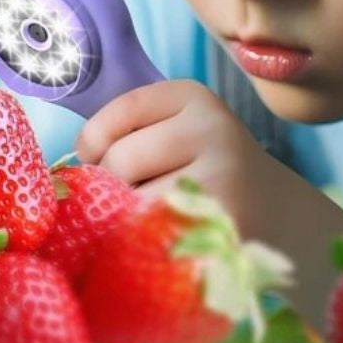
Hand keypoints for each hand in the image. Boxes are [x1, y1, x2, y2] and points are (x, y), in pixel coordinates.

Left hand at [74, 80, 272, 234]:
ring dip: (128, 219)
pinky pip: (153, 237)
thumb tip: (61, 175)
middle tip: (134, 199)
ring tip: (154, 220)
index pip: (117, 114)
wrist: (281, 216)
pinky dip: (143, 246)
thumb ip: (127, 135)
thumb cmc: (204, 173)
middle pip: (120, 160)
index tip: (97, 161)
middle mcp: (210, 128)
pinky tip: (161, 244)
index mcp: (192, 97)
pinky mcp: (221, 226)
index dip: (93, 142)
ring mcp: (220, 177)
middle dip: (112, 186)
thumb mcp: (176, 134)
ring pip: (133, 202)